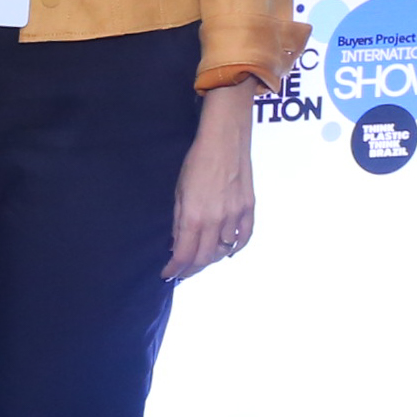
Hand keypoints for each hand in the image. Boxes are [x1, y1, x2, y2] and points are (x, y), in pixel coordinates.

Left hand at [163, 85, 256, 279]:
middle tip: (182, 272)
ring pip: (223, 250)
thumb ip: (178, 221)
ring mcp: (235, 217)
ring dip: (210, 258)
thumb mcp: (179, 192)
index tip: (168, 275)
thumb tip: (176, 243)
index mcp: (194, 217)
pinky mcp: (249, 210)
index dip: (175, 269)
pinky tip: (227, 251)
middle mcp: (215, 222)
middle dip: (191, 269)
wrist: (225, 141)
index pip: (184, 255)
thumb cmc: (196, 162)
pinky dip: (235, 248)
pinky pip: (244, 238)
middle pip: (204, 258)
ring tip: (200, 259)